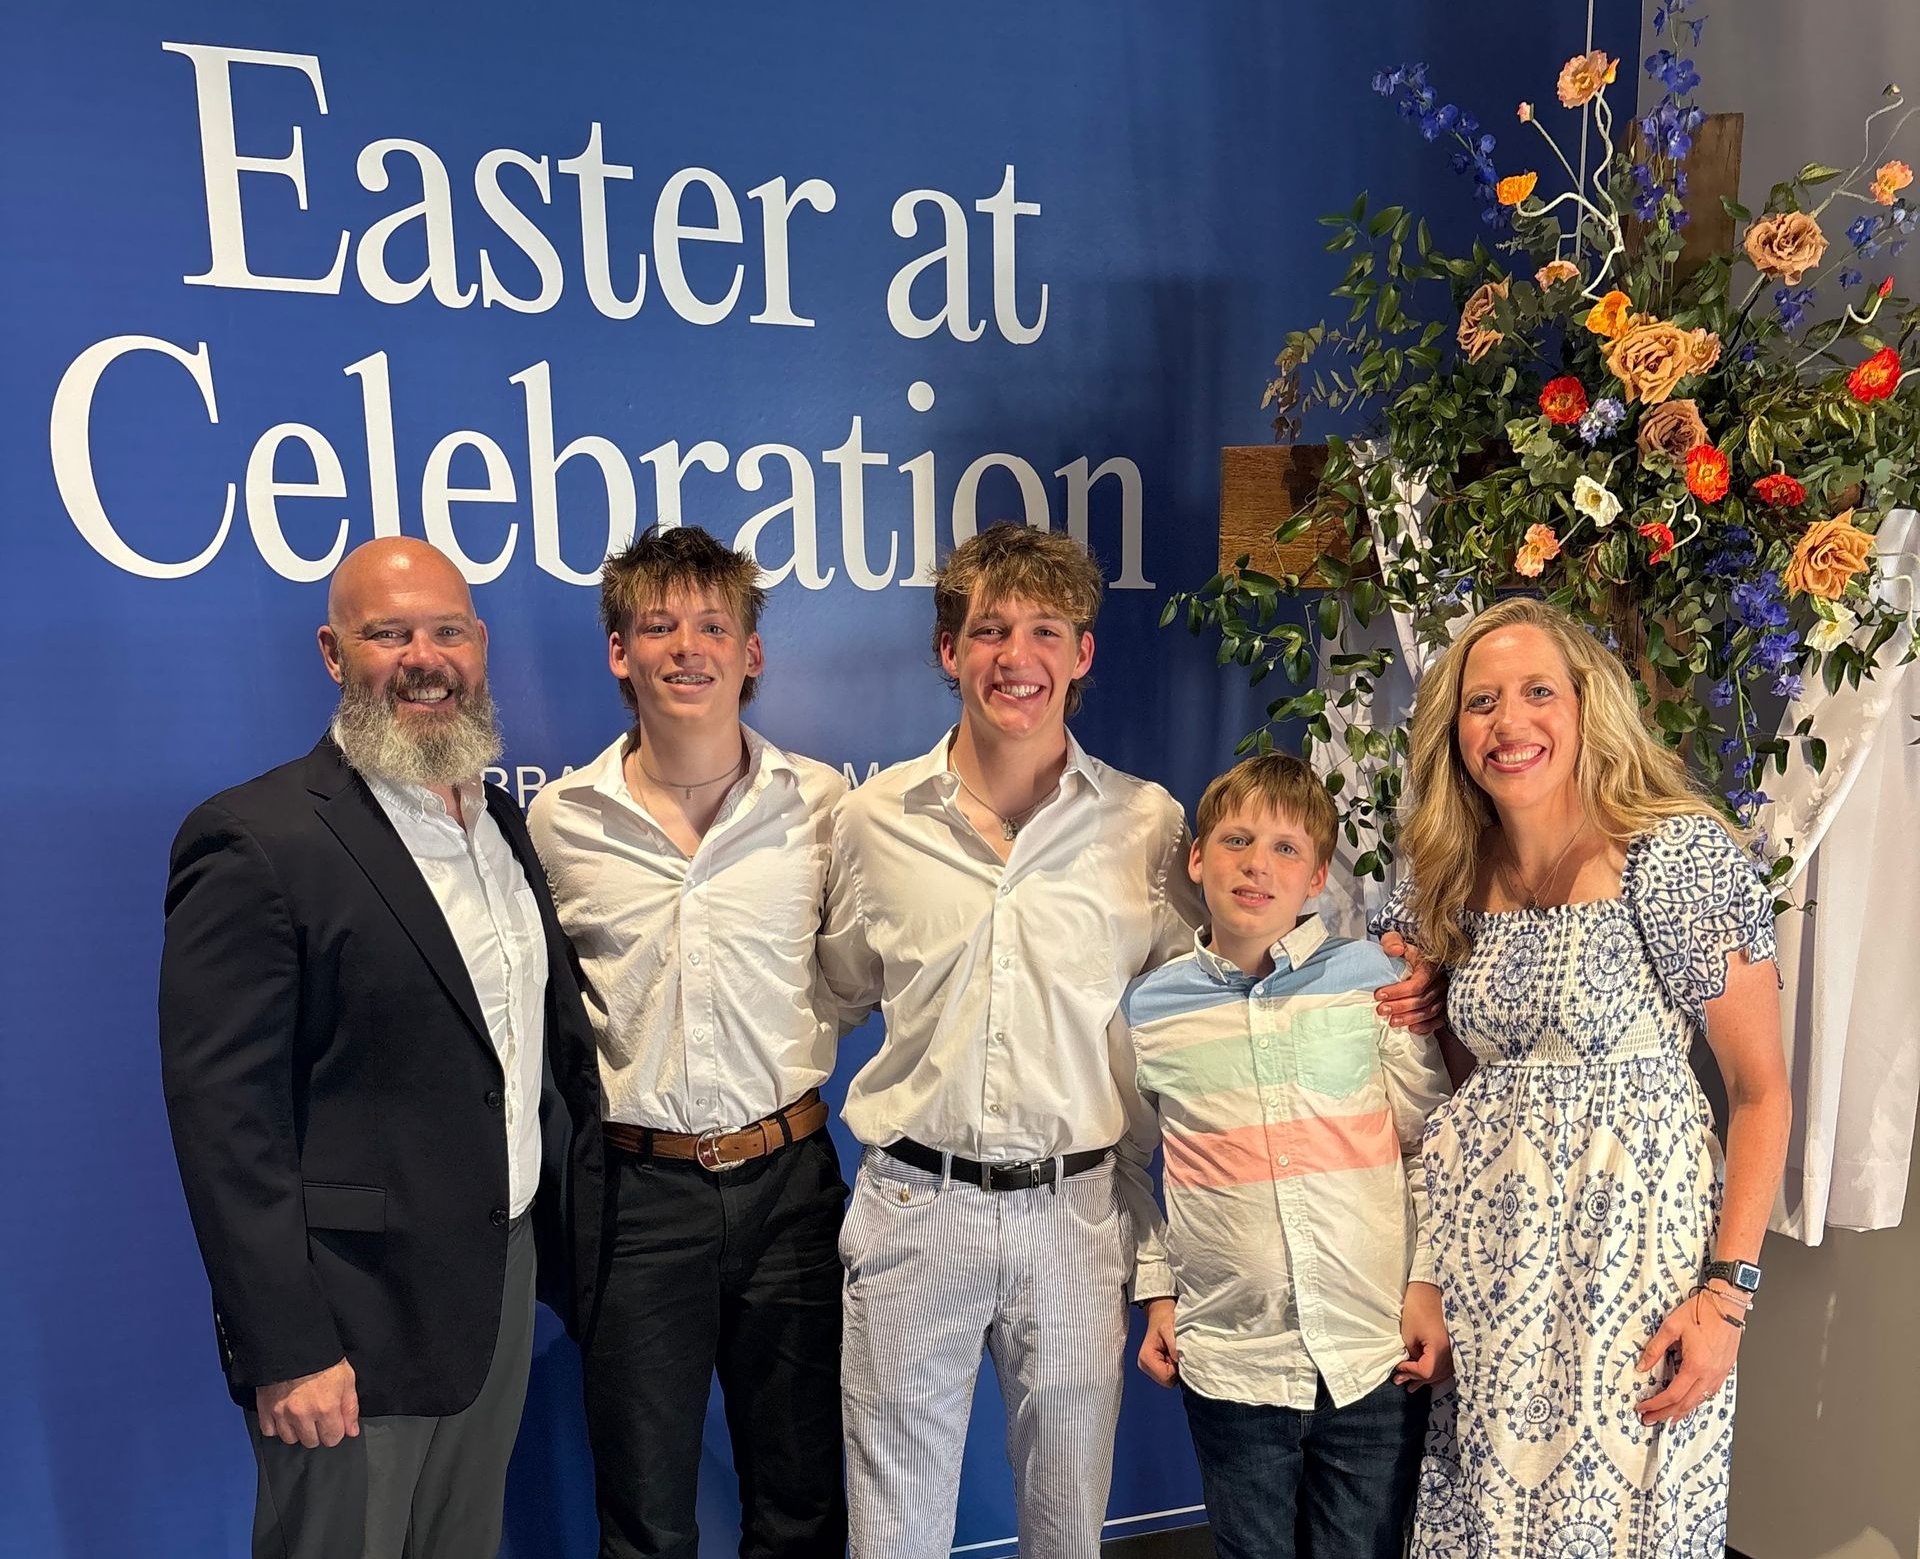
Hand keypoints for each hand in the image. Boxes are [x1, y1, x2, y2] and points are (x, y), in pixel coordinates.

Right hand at [256, 1358, 359, 1447]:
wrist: (294, 1344)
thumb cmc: (324, 1359)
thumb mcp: (346, 1378)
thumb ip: (350, 1407)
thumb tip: (351, 1431)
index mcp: (326, 1408)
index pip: (332, 1439)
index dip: (335, 1431)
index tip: (333, 1422)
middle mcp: (303, 1415)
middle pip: (311, 1442)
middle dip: (317, 1432)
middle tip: (317, 1416)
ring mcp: (282, 1413)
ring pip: (290, 1439)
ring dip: (297, 1430)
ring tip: (301, 1415)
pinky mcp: (265, 1409)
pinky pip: (269, 1431)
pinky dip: (276, 1426)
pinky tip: (284, 1414)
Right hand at [1137, 1298, 1179, 1387]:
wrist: (1161, 1315)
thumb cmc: (1164, 1320)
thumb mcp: (1169, 1329)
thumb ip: (1173, 1346)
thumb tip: (1179, 1362)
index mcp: (1146, 1358)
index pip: (1166, 1378)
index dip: (1176, 1368)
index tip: (1176, 1353)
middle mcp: (1145, 1366)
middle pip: (1168, 1381)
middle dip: (1175, 1368)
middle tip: (1175, 1351)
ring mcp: (1149, 1368)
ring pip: (1169, 1380)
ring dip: (1175, 1367)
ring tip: (1173, 1351)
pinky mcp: (1155, 1368)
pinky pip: (1169, 1375)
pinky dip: (1174, 1366)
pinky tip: (1172, 1354)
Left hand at [1376, 933, 1446, 1034]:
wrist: (1420, 955)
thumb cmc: (1406, 949)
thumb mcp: (1396, 938)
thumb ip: (1392, 941)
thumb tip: (1394, 950)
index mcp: (1430, 966)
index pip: (1417, 983)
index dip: (1398, 991)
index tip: (1378, 995)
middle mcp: (1440, 981)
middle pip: (1422, 999)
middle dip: (1400, 1007)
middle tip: (1381, 1010)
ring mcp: (1444, 994)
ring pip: (1430, 1010)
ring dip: (1410, 1018)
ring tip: (1391, 1022)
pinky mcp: (1444, 1004)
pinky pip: (1439, 1019)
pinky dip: (1426, 1026)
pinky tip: (1411, 1029)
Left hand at [1393, 1281, 1452, 1389]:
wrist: (1431, 1290)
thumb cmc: (1417, 1309)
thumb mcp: (1409, 1334)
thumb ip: (1412, 1354)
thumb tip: (1412, 1366)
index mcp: (1440, 1349)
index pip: (1426, 1371)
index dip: (1410, 1371)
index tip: (1398, 1367)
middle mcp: (1452, 1353)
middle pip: (1435, 1375)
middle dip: (1416, 1378)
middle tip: (1399, 1380)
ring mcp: (1456, 1350)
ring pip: (1442, 1373)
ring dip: (1426, 1379)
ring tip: (1410, 1386)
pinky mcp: (1454, 1346)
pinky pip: (1446, 1366)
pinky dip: (1436, 1372)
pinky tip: (1427, 1377)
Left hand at [1636, 1290, 1740, 1424]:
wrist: (1727, 1304)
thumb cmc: (1702, 1311)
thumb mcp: (1671, 1327)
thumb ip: (1655, 1349)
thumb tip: (1642, 1366)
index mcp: (1696, 1366)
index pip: (1672, 1395)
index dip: (1655, 1404)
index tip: (1643, 1408)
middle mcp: (1710, 1374)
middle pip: (1685, 1404)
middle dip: (1665, 1415)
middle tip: (1650, 1420)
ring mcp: (1719, 1374)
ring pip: (1699, 1402)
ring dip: (1681, 1412)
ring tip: (1667, 1419)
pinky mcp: (1725, 1370)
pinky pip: (1709, 1393)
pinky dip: (1696, 1402)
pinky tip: (1689, 1404)